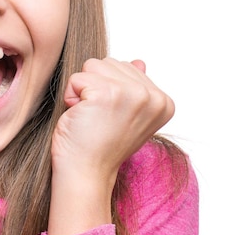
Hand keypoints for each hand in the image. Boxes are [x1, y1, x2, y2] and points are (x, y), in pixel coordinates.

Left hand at [48, 58, 173, 234]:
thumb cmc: (99, 145)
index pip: (125, 67)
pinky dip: (71, 97)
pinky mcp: (107, 94)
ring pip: (92, 66)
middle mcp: (153, 96)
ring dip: (82, 90)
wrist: (86, 172)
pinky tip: (80, 118)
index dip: (107, 90)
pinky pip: (77, 78)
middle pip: (108, 62)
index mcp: (163, 101)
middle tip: (97, 118)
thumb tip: (139, 62)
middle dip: (94, 86)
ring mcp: (132, 94)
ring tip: (89, 117)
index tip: (111, 118)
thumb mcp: (125, 114)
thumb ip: (134, 86)